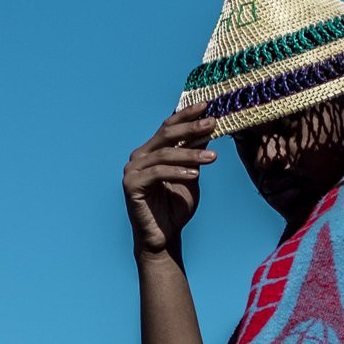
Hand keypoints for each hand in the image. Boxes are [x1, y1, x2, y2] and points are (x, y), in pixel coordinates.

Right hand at [123, 109, 217, 257]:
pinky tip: (195, 175)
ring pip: (165, 154)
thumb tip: (209, 129)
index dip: (186, 114)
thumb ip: (195, 154)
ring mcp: (132, 169)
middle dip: (191, 127)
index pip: (169, 126)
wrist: (163, 238)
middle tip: (212, 123)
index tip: (207, 106)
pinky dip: (177, 172)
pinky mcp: (131, 184)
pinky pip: (157, 173)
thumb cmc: (176, 208)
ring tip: (212, 158)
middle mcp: (140, 156)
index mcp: (152, 151)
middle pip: (166, 134)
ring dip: (191, 154)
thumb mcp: (191, 176)